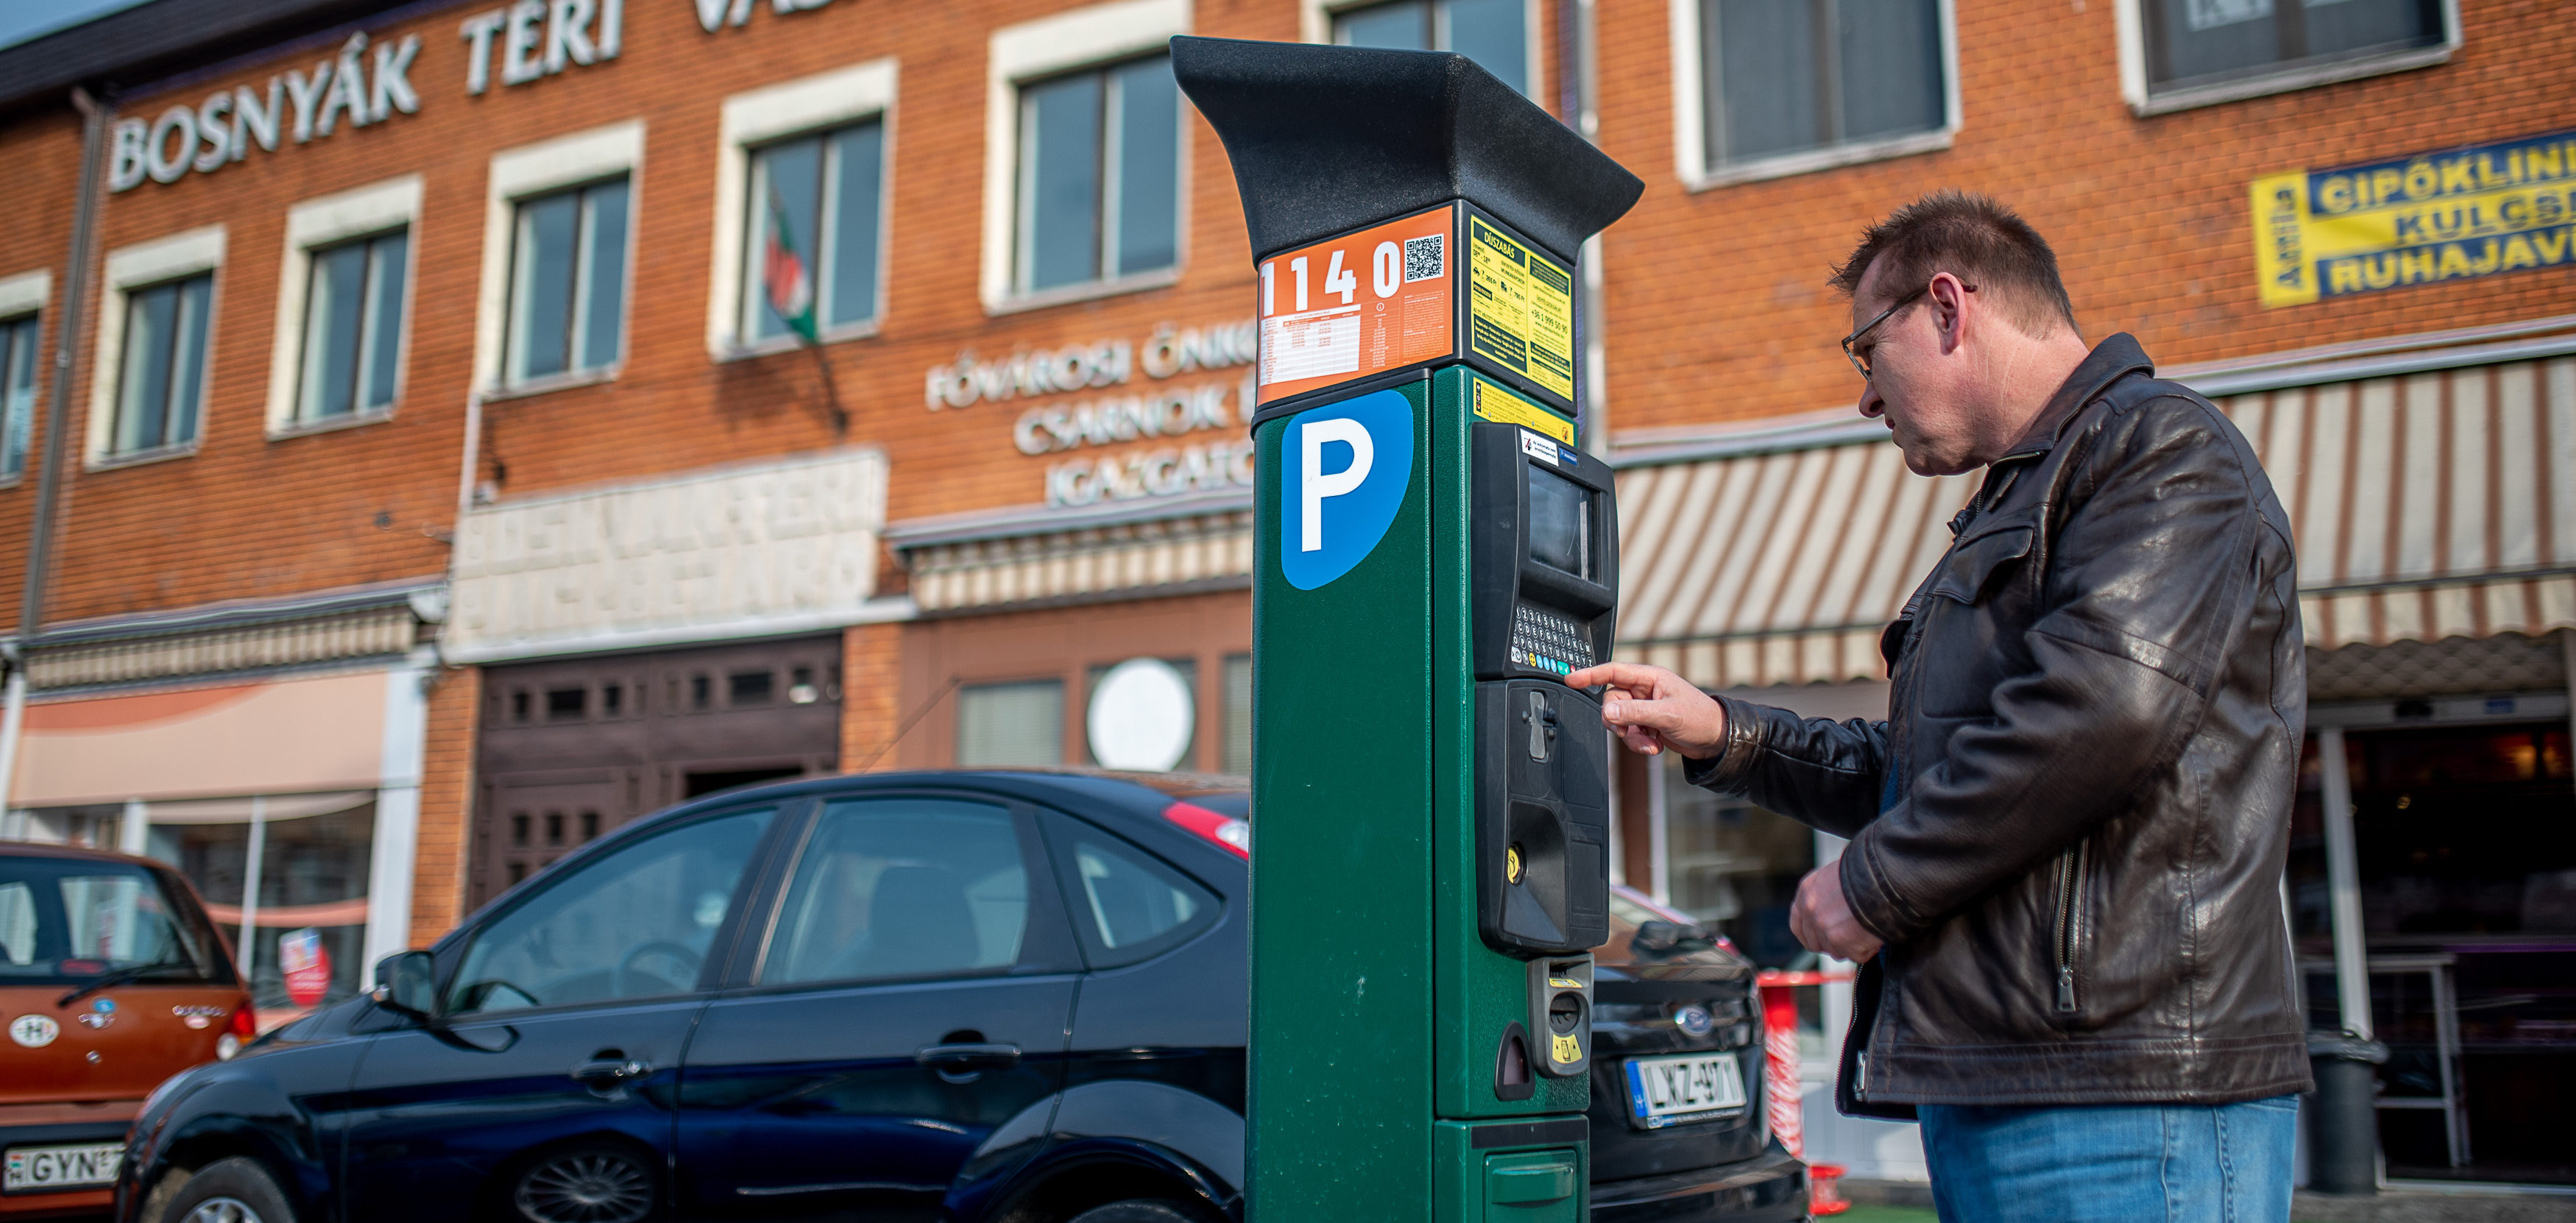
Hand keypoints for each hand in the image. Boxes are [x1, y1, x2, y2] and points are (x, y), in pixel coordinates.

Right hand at [1562, 662, 1727, 758]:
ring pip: (1619, 721)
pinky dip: (1638, 743)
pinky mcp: (1647, 723)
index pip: (1612, 672)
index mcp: (1650, 678)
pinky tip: (1654, 746)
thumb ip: (1635, 713)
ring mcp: (1644, 707)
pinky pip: (1629, 732)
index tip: (1570, 679)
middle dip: (1620, 722)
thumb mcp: (1667, 715)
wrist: (1716, 740)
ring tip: (1650, 744)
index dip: (1590, 674)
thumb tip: (1607, 714)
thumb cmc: (1700, 718)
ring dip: (1631, 737)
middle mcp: (1644, 690)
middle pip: (1612, 702)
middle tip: (1633, 732)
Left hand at [1790, 863, 1882, 961]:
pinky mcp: (1841, 941)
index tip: (1821, 940)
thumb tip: (1830, 915)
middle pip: (1816, 943)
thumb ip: (1826, 897)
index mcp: (1807, 891)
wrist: (1885, 875)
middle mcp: (1810, 910)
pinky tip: (1876, 933)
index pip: (1798, 926)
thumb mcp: (1837, 876)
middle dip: (1834, 944)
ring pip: (1837, 951)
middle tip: (1853, 937)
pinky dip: (1869, 949)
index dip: (1811, 936)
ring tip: (1868, 930)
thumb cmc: (1868, 872)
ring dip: (1853, 947)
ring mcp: (1824, 927)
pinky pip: (1857, 955)